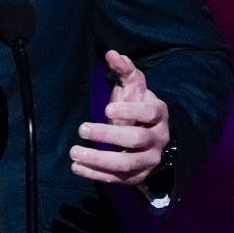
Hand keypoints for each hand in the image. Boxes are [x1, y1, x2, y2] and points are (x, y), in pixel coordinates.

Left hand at [69, 50, 169, 185]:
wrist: (153, 133)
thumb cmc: (138, 105)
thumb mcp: (134, 85)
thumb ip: (124, 69)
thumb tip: (111, 53)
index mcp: (159, 113)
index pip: (149, 112)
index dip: (130, 111)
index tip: (106, 109)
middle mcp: (159, 138)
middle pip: (137, 139)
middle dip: (109, 135)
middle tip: (82, 128)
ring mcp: (150, 160)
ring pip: (127, 164)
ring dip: (99, 159)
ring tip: (74, 152)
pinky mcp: (138, 176)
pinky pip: (118, 179)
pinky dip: (96, 174)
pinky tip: (76, 167)